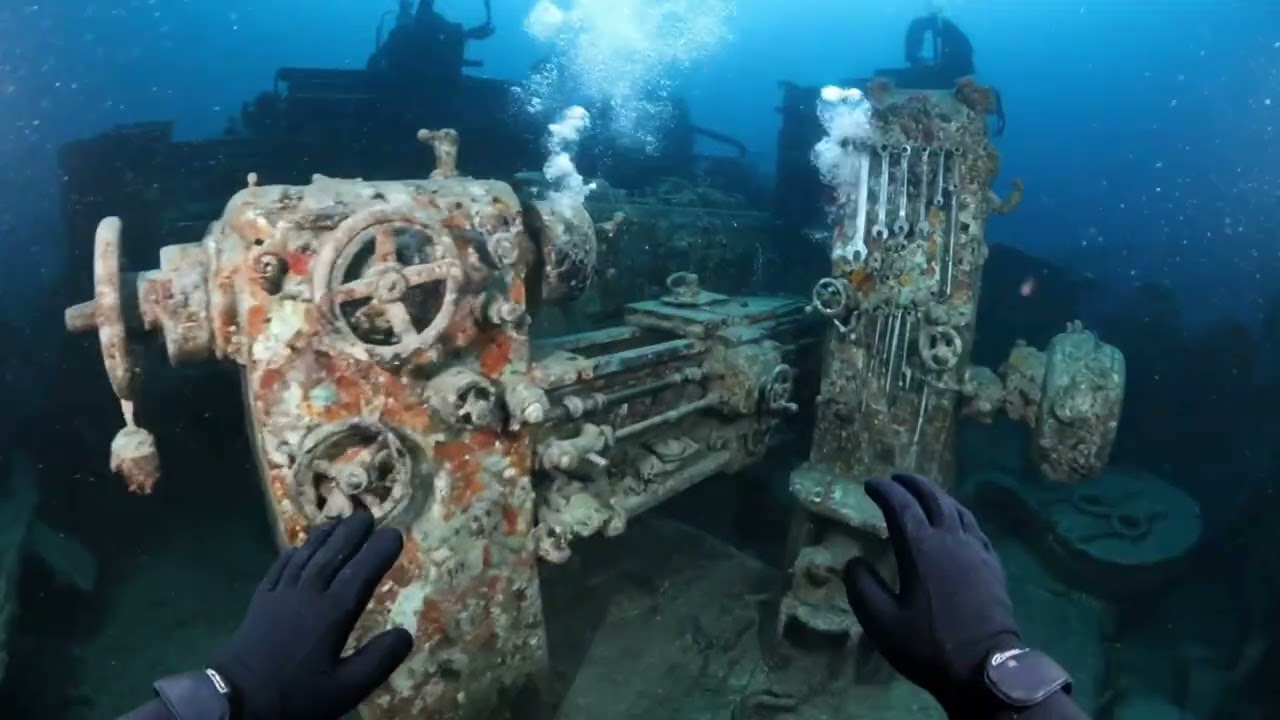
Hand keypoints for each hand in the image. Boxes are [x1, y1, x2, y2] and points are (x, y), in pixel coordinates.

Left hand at [211, 510, 412, 719]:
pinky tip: (296, 548)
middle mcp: (307, 595)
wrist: (234, 700)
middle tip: (368, 515)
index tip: (395, 533)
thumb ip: (378, 661)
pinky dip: (290, 555)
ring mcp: (280, 596)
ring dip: (323, 537)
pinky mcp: (259, 603)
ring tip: (337, 521)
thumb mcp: (345, 690)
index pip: (360, 573)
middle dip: (351, 533)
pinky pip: (278, 569)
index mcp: (331, 614)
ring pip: (305, 557)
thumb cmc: (295, 697)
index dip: (378, 551)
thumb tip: (406, 633)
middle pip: (332, 555)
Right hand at [843, 474, 1018, 713]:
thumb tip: (855, 561)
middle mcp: (950, 540)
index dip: (884, 490)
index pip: (900, 505)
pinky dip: (958, 515)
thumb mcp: (881, 622)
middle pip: (932, 498)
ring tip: (924, 493)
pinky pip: (974, 528)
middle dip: (912, 483)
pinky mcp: (992, 565)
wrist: (985, 667)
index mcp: (921, 549)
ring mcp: (976, 551)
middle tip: (896, 478)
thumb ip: (862, 587)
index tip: (870, 484)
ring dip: (937, 495)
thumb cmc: (929, 645)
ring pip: (957, 509)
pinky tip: (956, 522)